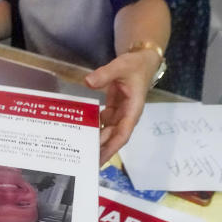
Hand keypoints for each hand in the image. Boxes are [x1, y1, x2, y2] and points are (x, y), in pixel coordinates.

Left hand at [85, 51, 159, 165]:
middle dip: (100, 149)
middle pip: (113, 137)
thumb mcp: (121, 66)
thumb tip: (88, 82)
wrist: (141, 60)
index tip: (100, 159)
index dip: (112, 147)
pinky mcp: (114, 110)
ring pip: (107, 132)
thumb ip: (105, 74)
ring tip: (80, 152)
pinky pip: (103, 123)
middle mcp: (127, 116)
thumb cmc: (135, 65)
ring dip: (96, 141)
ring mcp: (120, 114)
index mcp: (133, 110)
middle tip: (83, 161)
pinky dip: (93, 128)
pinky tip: (80, 134)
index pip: (123, 134)